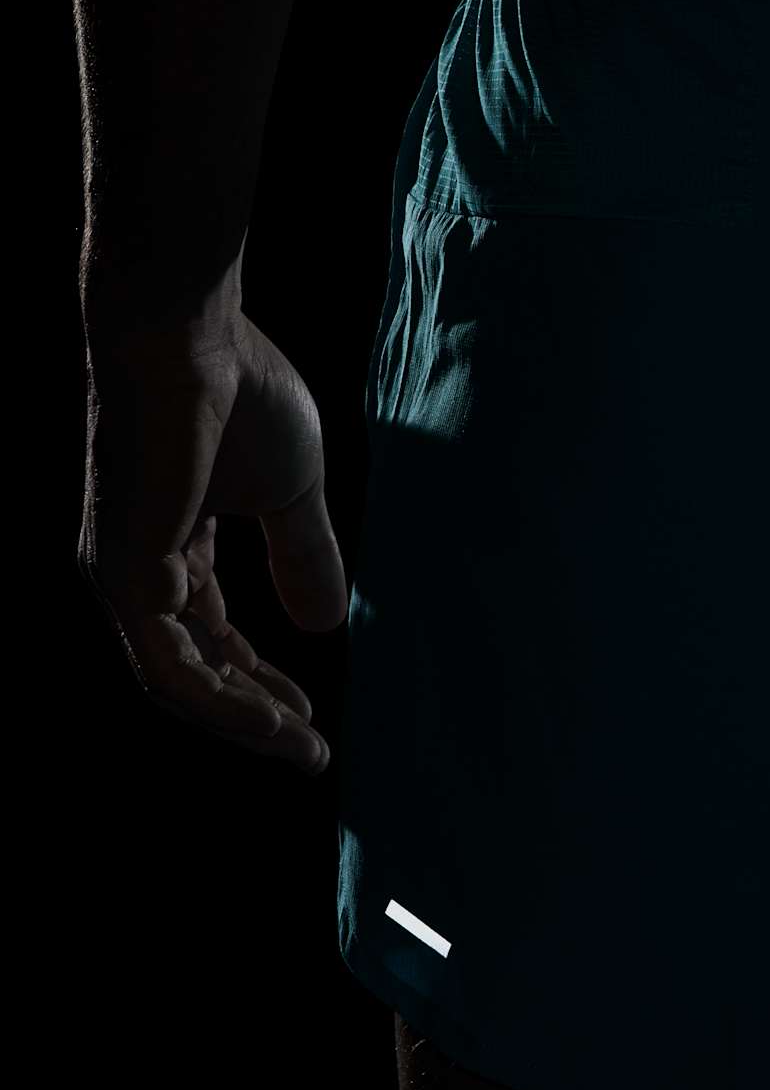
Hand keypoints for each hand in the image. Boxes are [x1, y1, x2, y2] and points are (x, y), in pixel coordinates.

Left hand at [78, 310, 347, 773]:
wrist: (186, 336)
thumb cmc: (238, 394)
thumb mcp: (292, 491)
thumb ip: (304, 555)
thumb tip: (327, 626)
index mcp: (171, 543)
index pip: (212, 634)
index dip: (262, 679)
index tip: (313, 717)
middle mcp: (135, 568)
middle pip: (195, 666)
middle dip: (256, 714)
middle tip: (310, 752)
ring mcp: (122, 573)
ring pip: (179, 679)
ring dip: (243, 720)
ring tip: (300, 747)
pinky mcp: (122, 572)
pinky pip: (170, 663)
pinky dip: (220, 699)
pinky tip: (269, 719)